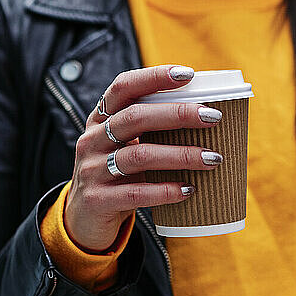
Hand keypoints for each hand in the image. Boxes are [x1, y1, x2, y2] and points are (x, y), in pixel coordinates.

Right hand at [65, 65, 223, 251]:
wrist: (83, 221)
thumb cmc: (116, 177)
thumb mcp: (123, 148)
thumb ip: (150, 133)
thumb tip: (207, 117)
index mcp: (99, 120)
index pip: (122, 88)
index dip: (153, 77)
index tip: (188, 74)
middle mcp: (91, 140)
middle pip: (135, 118)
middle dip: (177, 114)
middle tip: (213, 117)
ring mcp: (91, 170)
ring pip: (139, 155)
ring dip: (181, 155)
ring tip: (212, 158)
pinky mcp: (97, 200)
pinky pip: (135, 193)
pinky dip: (165, 190)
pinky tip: (188, 189)